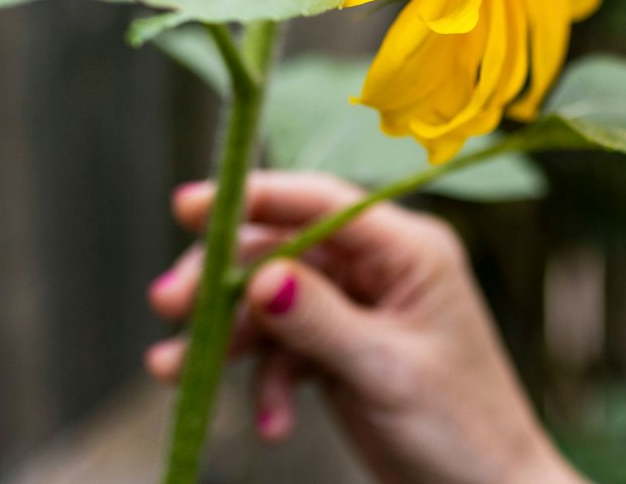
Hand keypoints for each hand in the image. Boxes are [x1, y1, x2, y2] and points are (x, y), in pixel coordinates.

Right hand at [145, 170, 584, 483]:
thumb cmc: (458, 428)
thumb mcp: (384, 372)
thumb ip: (320, 322)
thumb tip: (261, 277)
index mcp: (411, 251)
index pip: (325, 204)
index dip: (257, 197)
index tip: (189, 206)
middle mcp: (385, 267)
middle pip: (287, 249)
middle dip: (226, 279)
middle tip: (166, 306)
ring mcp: (363, 306)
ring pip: (276, 300)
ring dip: (230, 337)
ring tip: (173, 373)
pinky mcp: (345, 347)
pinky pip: (286, 346)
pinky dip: (267, 381)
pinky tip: (273, 423)